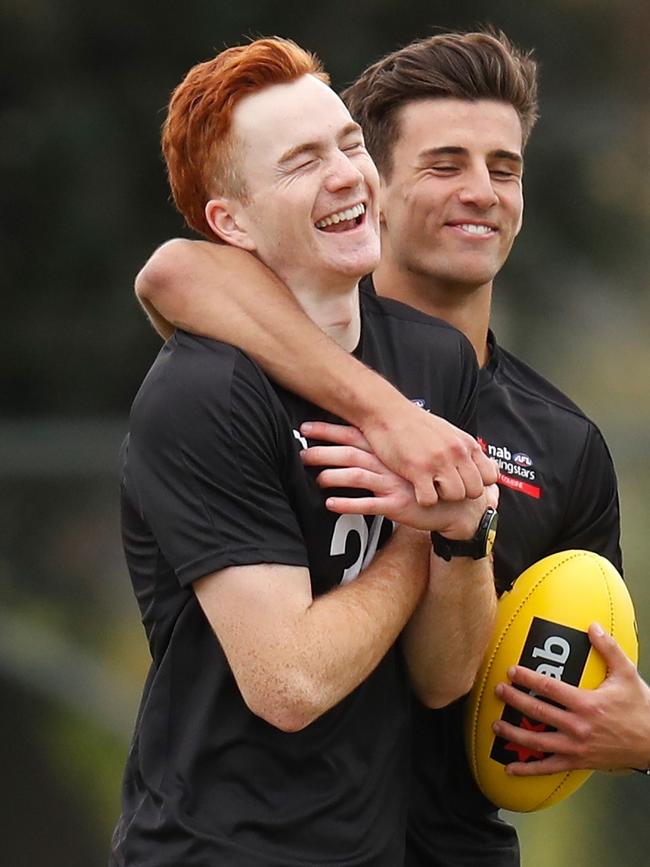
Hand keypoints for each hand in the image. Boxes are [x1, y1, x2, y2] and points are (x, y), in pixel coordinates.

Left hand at [300, 422, 497, 534]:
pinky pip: (369, 505)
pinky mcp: (397, 506)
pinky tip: (331, 505)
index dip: (329, 431)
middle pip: (351, 453)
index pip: (354, 435)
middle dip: (324, 451)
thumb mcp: (406, 460)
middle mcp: (390, 464)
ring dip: (334, 476)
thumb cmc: (426, 481)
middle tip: (302, 452)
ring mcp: (393, 484)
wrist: (456, 504)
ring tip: (316, 478)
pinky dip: (349, 504)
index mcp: (389, 451)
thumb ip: (385, 450)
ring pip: (358, 476)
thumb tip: (357, 438)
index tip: (306, 428)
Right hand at [355, 399, 498, 505]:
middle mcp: (456, 452)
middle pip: (474, 491)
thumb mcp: (448, 432)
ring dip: (441, 496)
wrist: (386, 412)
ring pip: (455, 496)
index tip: (463, 483)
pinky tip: (415, 488)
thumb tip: (477, 464)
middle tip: (442, 486)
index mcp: (466, 444)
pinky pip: (430, 500)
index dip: (477, 483)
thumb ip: (463, 449)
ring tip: (428, 485)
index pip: (490, 476)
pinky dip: (422, 499)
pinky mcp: (417, 470)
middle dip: (459, 493)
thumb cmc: (413, 423)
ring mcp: (438, 461)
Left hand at [492, 622, 649, 773]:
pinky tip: (511, 768)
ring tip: (496, 725)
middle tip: (498, 691)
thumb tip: (592, 626)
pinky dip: (528, 769)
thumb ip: (608, 648)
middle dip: (514, 700)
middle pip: (538, 712)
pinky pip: (549, 768)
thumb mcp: (626, 674)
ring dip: (514, 733)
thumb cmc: (641, 709)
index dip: (527, 678)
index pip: (549, 688)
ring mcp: (576, 747)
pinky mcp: (578, 763)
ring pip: (537, 742)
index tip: (512, 671)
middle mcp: (578, 727)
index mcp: (587, 704)